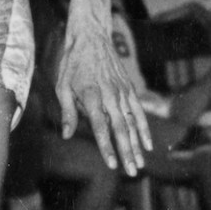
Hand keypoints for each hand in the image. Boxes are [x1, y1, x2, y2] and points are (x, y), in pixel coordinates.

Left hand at [54, 21, 149, 174]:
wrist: (92, 37)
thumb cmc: (72, 63)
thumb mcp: (62, 86)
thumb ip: (68, 112)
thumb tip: (67, 135)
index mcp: (92, 96)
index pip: (101, 127)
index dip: (107, 147)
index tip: (112, 164)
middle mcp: (110, 96)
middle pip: (121, 129)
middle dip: (127, 152)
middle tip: (131, 172)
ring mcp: (122, 92)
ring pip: (133, 123)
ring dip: (137, 145)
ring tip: (140, 164)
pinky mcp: (129, 89)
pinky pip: (139, 112)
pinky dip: (144, 129)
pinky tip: (148, 144)